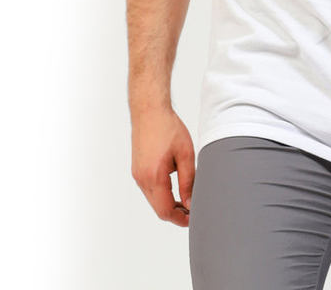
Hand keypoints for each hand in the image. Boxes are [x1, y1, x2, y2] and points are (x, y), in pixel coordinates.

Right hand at [130, 107, 195, 226]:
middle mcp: (142, 179)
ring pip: (153, 200)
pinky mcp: (137, 170)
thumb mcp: (185, 154)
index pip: (165, 211)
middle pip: (158, 209)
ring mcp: (137, 175)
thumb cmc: (168, 128)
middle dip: (176, 214)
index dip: (180, 219)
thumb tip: (191, 202)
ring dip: (168, 204)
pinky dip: (162, 194)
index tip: (193, 218)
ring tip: (187, 199)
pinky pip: (149, 190)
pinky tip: (175, 188)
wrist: (149, 111)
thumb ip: (188, 181)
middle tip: (193, 211)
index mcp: (154, 176)